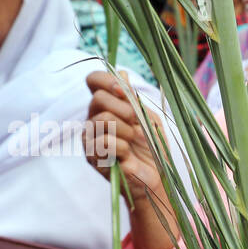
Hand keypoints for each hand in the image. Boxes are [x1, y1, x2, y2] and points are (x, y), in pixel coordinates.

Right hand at [83, 71, 167, 206]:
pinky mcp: (92, 157)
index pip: (94, 81)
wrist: (157, 177)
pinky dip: (122, 147)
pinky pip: (105, 141)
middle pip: (98, 99)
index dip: (107, 80)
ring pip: (102, 119)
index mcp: (106, 106)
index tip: (124, 90)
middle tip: (136, 122)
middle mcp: (93, 119)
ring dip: (126, 130)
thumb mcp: (148, 118)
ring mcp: (90, 138)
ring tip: (133, 141)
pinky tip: (127, 155)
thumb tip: (122, 71)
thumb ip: (132, 98)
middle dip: (124, 109)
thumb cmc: (154, 147)